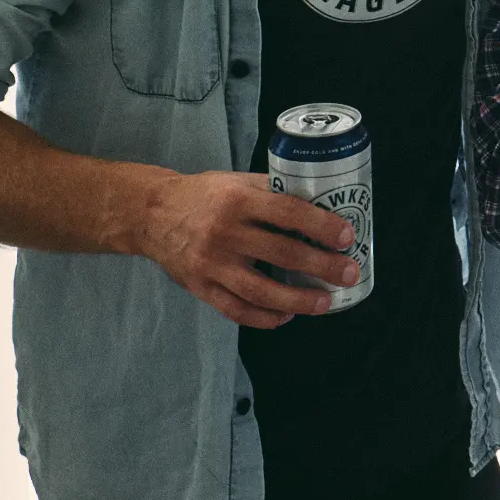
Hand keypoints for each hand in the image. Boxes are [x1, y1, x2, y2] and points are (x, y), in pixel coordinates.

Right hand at [135, 170, 357, 327]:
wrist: (151, 214)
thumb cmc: (205, 195)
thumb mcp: (238, 182)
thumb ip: (274, 192)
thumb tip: (322, 205)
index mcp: (238, 200)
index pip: (287, 212)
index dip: (320, 226)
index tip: (347, 237)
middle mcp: (224, 233)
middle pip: (281, 254)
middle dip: (321, 266)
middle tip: (348, 273)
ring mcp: (210, 264)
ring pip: (259, 290)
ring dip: (297, 300)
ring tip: (325, 303)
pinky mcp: (199, 287)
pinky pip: (235, 309)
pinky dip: (263, 317)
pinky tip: (286, 316)